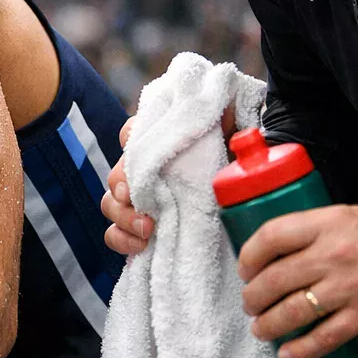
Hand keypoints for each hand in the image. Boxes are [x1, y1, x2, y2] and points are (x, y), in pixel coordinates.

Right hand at [102, 107, 237, 254]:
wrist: (248, 192)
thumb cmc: (235, 159)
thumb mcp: (236, 136)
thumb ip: (227, 119)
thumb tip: (225, 113)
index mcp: (160, 141)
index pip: (133, 131)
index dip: (131, 140)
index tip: (141, 155)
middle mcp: (144, 169)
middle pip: (117, 172)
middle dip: (123, 187)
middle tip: (139, 200)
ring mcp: (140, 200)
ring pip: (110, 203)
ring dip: (123, 216)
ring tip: (147, 229)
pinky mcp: (140, 227)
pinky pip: (115, 234)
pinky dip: (122, 239)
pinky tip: (142, 245)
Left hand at [238, 205, 357, 357]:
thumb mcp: (352, 215)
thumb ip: (319, 230)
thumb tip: (286, 250)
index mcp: (328, 224)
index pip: (271, 236)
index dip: (249, 255)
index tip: (245, 268)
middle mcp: (332, 255)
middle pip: (274, 280)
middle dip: (253, 297)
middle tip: (250, 304)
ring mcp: (348, 288)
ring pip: (293, 312)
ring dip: (269, 324)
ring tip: (262, 329)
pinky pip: (324, 338)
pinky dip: (301, 350)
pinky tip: (287, 355)